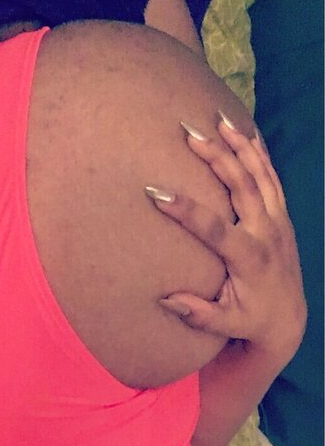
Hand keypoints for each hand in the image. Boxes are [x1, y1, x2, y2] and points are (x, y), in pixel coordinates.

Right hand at [148, 116, 306, 363]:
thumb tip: (166, 300)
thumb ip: (198, 314)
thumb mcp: (225, 324)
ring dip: (239, 146)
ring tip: (216, 120)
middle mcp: (268, 233)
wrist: (289, 318)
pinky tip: (244, 130)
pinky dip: (259, 152)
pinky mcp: (281, 215)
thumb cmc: (251, 320)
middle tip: (189, 134)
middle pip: (243, 186)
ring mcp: (278, 221)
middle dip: (216, 158)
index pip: (215, 228)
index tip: (157, 193)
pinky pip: (272, 176)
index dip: (186, 210)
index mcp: (250, 259)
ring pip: (260, 174)